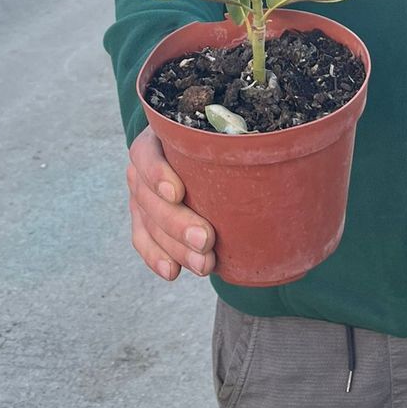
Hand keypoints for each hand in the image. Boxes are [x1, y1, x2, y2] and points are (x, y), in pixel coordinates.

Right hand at [126, 127, 215, 281]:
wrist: (201, 158)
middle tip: (206, 240)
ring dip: (175, 248)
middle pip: (149, 197)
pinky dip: (157, 258)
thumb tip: (266, 150)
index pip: (147, 154)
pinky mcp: (142, 219)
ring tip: (204, 264)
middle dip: (177, 223)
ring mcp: (140, 194)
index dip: (157, 174)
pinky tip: (173, 272)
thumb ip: (228, 142)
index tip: (177, 193)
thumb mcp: (217, 135)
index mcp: (158, 138)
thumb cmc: (215, 142)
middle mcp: (142, 166)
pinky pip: (143, 241)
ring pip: (149, 224)